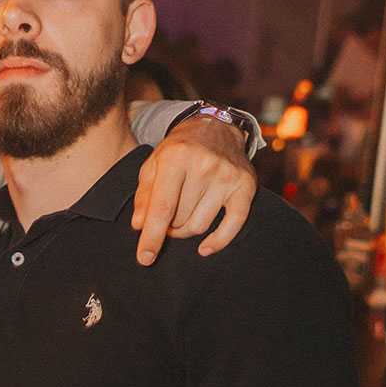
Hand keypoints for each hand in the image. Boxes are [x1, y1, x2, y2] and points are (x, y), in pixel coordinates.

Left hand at [132, 114, 255, 263]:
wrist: (215, 128)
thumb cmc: (179, 150)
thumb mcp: (153, 165)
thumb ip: (144, 195)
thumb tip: (140, 225)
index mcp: (177, 157)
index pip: (162, 207)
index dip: (152, 236)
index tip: (145, 258)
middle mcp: (204, 165)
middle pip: (180, 219)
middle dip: (168, 227)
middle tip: (166, 218)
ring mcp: (227, 176)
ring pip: (200, 225)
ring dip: (186, 231)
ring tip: (181, 219)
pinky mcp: (246, 186)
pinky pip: (233, 224)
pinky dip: (217, 241)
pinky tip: (204, 248)